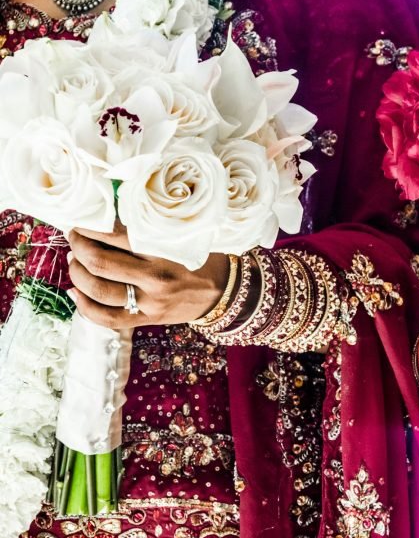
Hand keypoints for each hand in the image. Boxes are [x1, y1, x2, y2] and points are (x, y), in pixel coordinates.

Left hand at [66, 224, 229, 329]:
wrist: (224, 292)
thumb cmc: (204, 259)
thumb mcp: (185, 237)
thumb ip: (154, 230)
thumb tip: (112, 218)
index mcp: (166, 252)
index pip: (117, 236)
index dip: (92, 227)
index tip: (83, 221)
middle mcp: (156, 278)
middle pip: (101, 262)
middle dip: (79, 247)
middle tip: (75, 237)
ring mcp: (150, 302)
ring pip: (98, 289)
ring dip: (77, 273)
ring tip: (75, 261)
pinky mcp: (147, 319)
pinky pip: (106, 318)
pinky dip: (84, 306)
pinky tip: (75, 292)